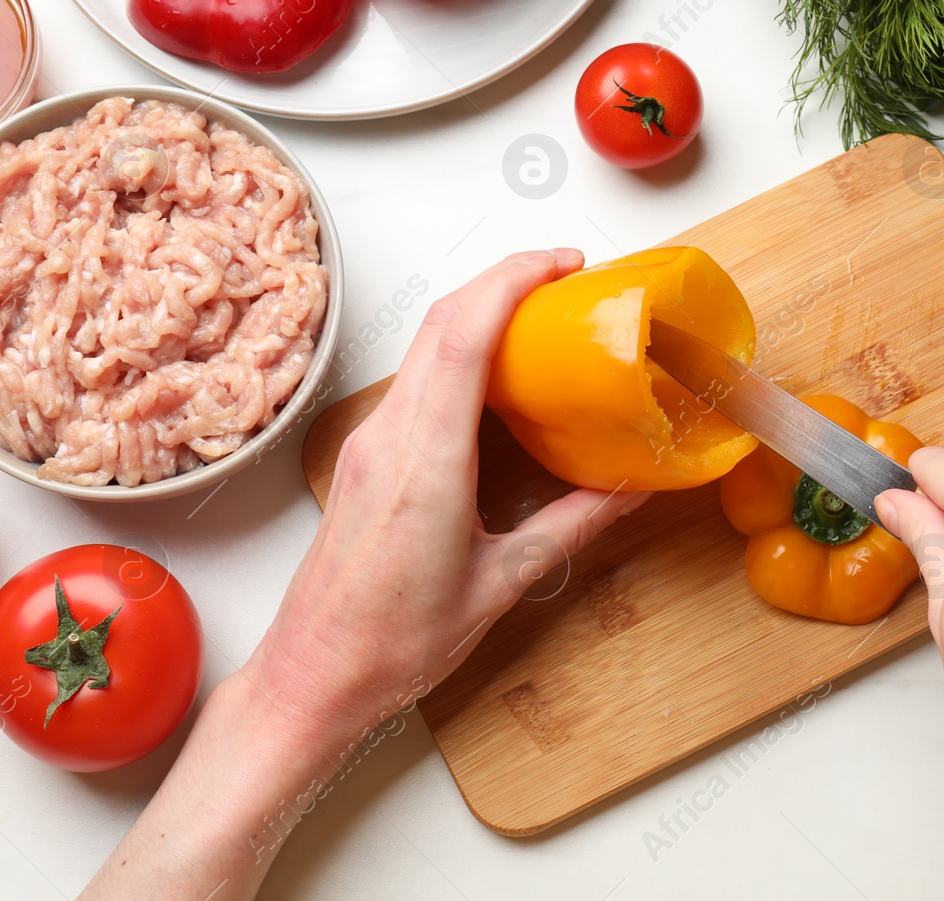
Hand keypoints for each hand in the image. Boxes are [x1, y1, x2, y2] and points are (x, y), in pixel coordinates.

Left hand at [247, 247, 648, 732]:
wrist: (313, 677)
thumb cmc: (391, 644)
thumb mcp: (502, 584)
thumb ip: (573, 526)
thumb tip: (629, 487)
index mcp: (425, 463)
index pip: (462, 337)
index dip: (512, 282)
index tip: (561, 265)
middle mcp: (388, 437)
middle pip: (441, 322)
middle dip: (504, 281)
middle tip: (565, 278)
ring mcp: (371, 442)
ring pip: (424, 345)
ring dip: (480, 313)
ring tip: (541, 317)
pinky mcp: (368, 456)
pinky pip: (416, 379)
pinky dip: (462, 353)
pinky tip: (500, 374)